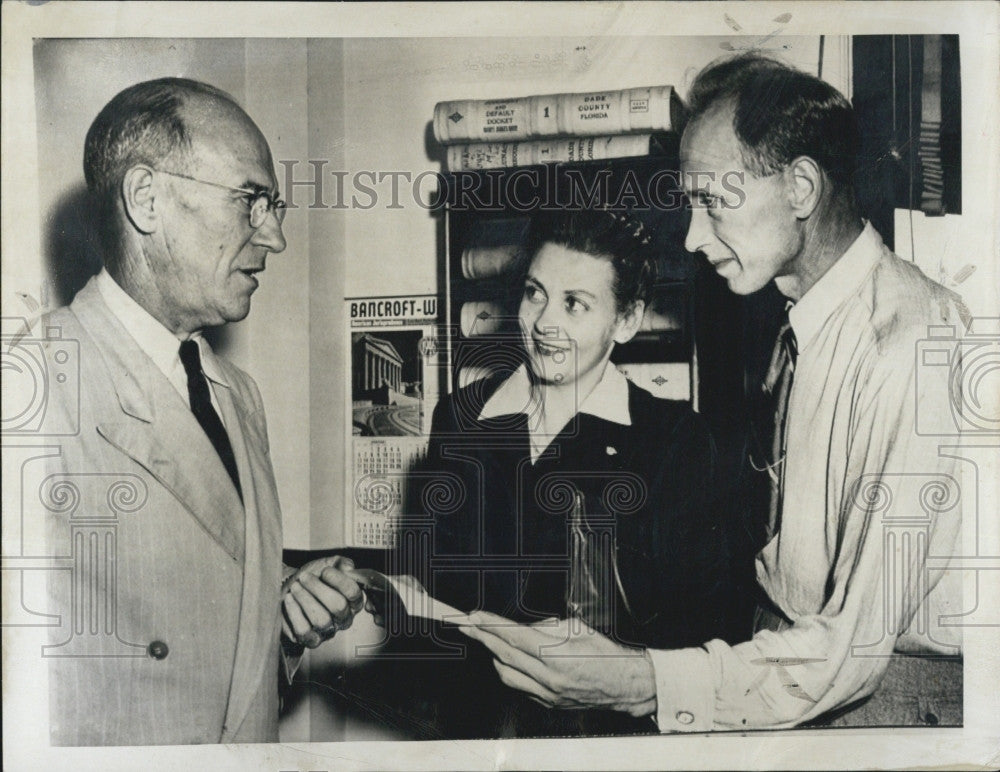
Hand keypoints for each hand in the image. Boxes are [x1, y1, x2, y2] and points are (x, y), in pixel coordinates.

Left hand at [281, 555, 364, 647]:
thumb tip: (348, 568)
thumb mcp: (328, 564)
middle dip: (318, 589)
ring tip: (295, 587)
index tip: (325, 571)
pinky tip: (290, 599)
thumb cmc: (311, 577)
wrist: (288, 586)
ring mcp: (328, 631)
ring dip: (305, 599)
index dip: (339, 580)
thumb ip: (341, 563)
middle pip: (338, 606)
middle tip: (304, 577)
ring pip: (322, 619)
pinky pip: (305, 631)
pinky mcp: (311, 640)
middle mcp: (344, 618)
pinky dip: (295, 613)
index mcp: (353, 600)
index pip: (353, 593)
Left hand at [459, 611, 656, 716]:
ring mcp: (548, 694)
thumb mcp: (577, 629)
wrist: (627, 686)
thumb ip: (546, 628)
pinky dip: (510, 671)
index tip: (474, 616)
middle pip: (504, 654)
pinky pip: (519, 686)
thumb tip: (523, 627)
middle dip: (483, 638)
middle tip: (467, 625)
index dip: (490, 624)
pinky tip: (508, 660)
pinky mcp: (549, 704)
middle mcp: (549, 677)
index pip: (514, 635)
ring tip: (487, 640)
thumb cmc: (608, 654)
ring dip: (494, 655)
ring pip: (506, 674)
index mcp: (557, 655)